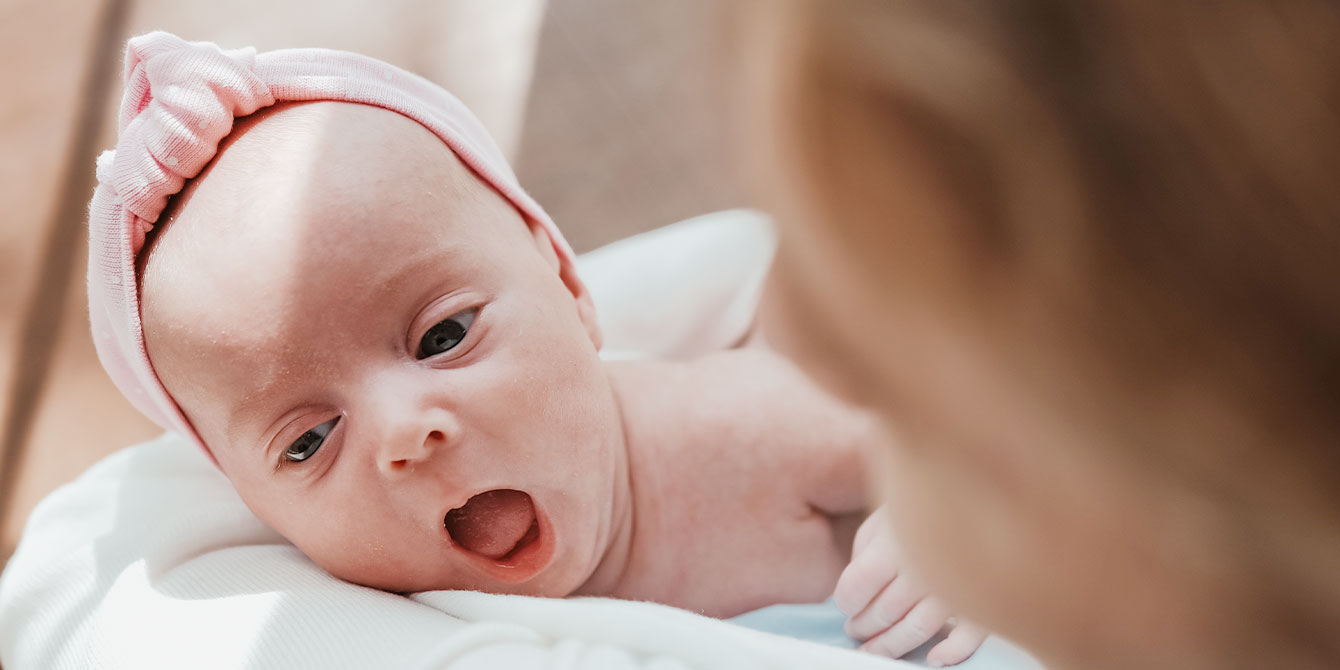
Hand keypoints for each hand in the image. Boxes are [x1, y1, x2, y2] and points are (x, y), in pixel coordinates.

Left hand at [835, 508, 987, 666]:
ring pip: (918, 628)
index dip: (846, 602)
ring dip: (891, 645)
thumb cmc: (924, 507)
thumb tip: (852, 594)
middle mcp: (927, 562)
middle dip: (864, 626)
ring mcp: (959, 582)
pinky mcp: (988, 598)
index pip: (857, 586)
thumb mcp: (885, 519)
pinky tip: (933, 658)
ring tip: (874, 648)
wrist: (980, 493)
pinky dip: (951, 652)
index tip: (846, 605)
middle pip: (885, 611)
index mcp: (897, 537)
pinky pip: (970, 636)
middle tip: (856, 629)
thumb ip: (865, 553)